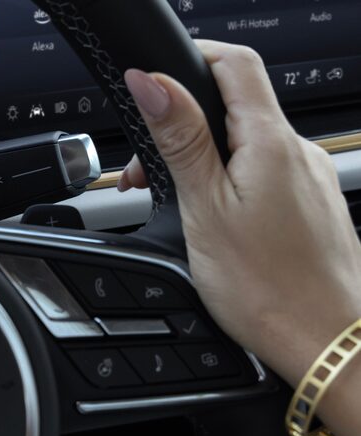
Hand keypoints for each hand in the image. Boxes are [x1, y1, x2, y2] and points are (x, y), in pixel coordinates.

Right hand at [118, 41, 360, 435]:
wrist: (326, 343)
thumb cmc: (268, 288)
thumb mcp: (204, 207)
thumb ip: (180, 138)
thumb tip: (153, 81)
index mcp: (270, 142)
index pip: (233, 62)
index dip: (190, 57)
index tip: (152, 81)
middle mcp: (299, 152)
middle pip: (235, 107)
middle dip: (182, 125)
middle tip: (145, 173)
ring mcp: (310, 179)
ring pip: (247, 145)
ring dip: (203, 160)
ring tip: (176, 205)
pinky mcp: (312, 207)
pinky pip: (266, 175)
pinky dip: (231, 185)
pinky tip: (214, 222)